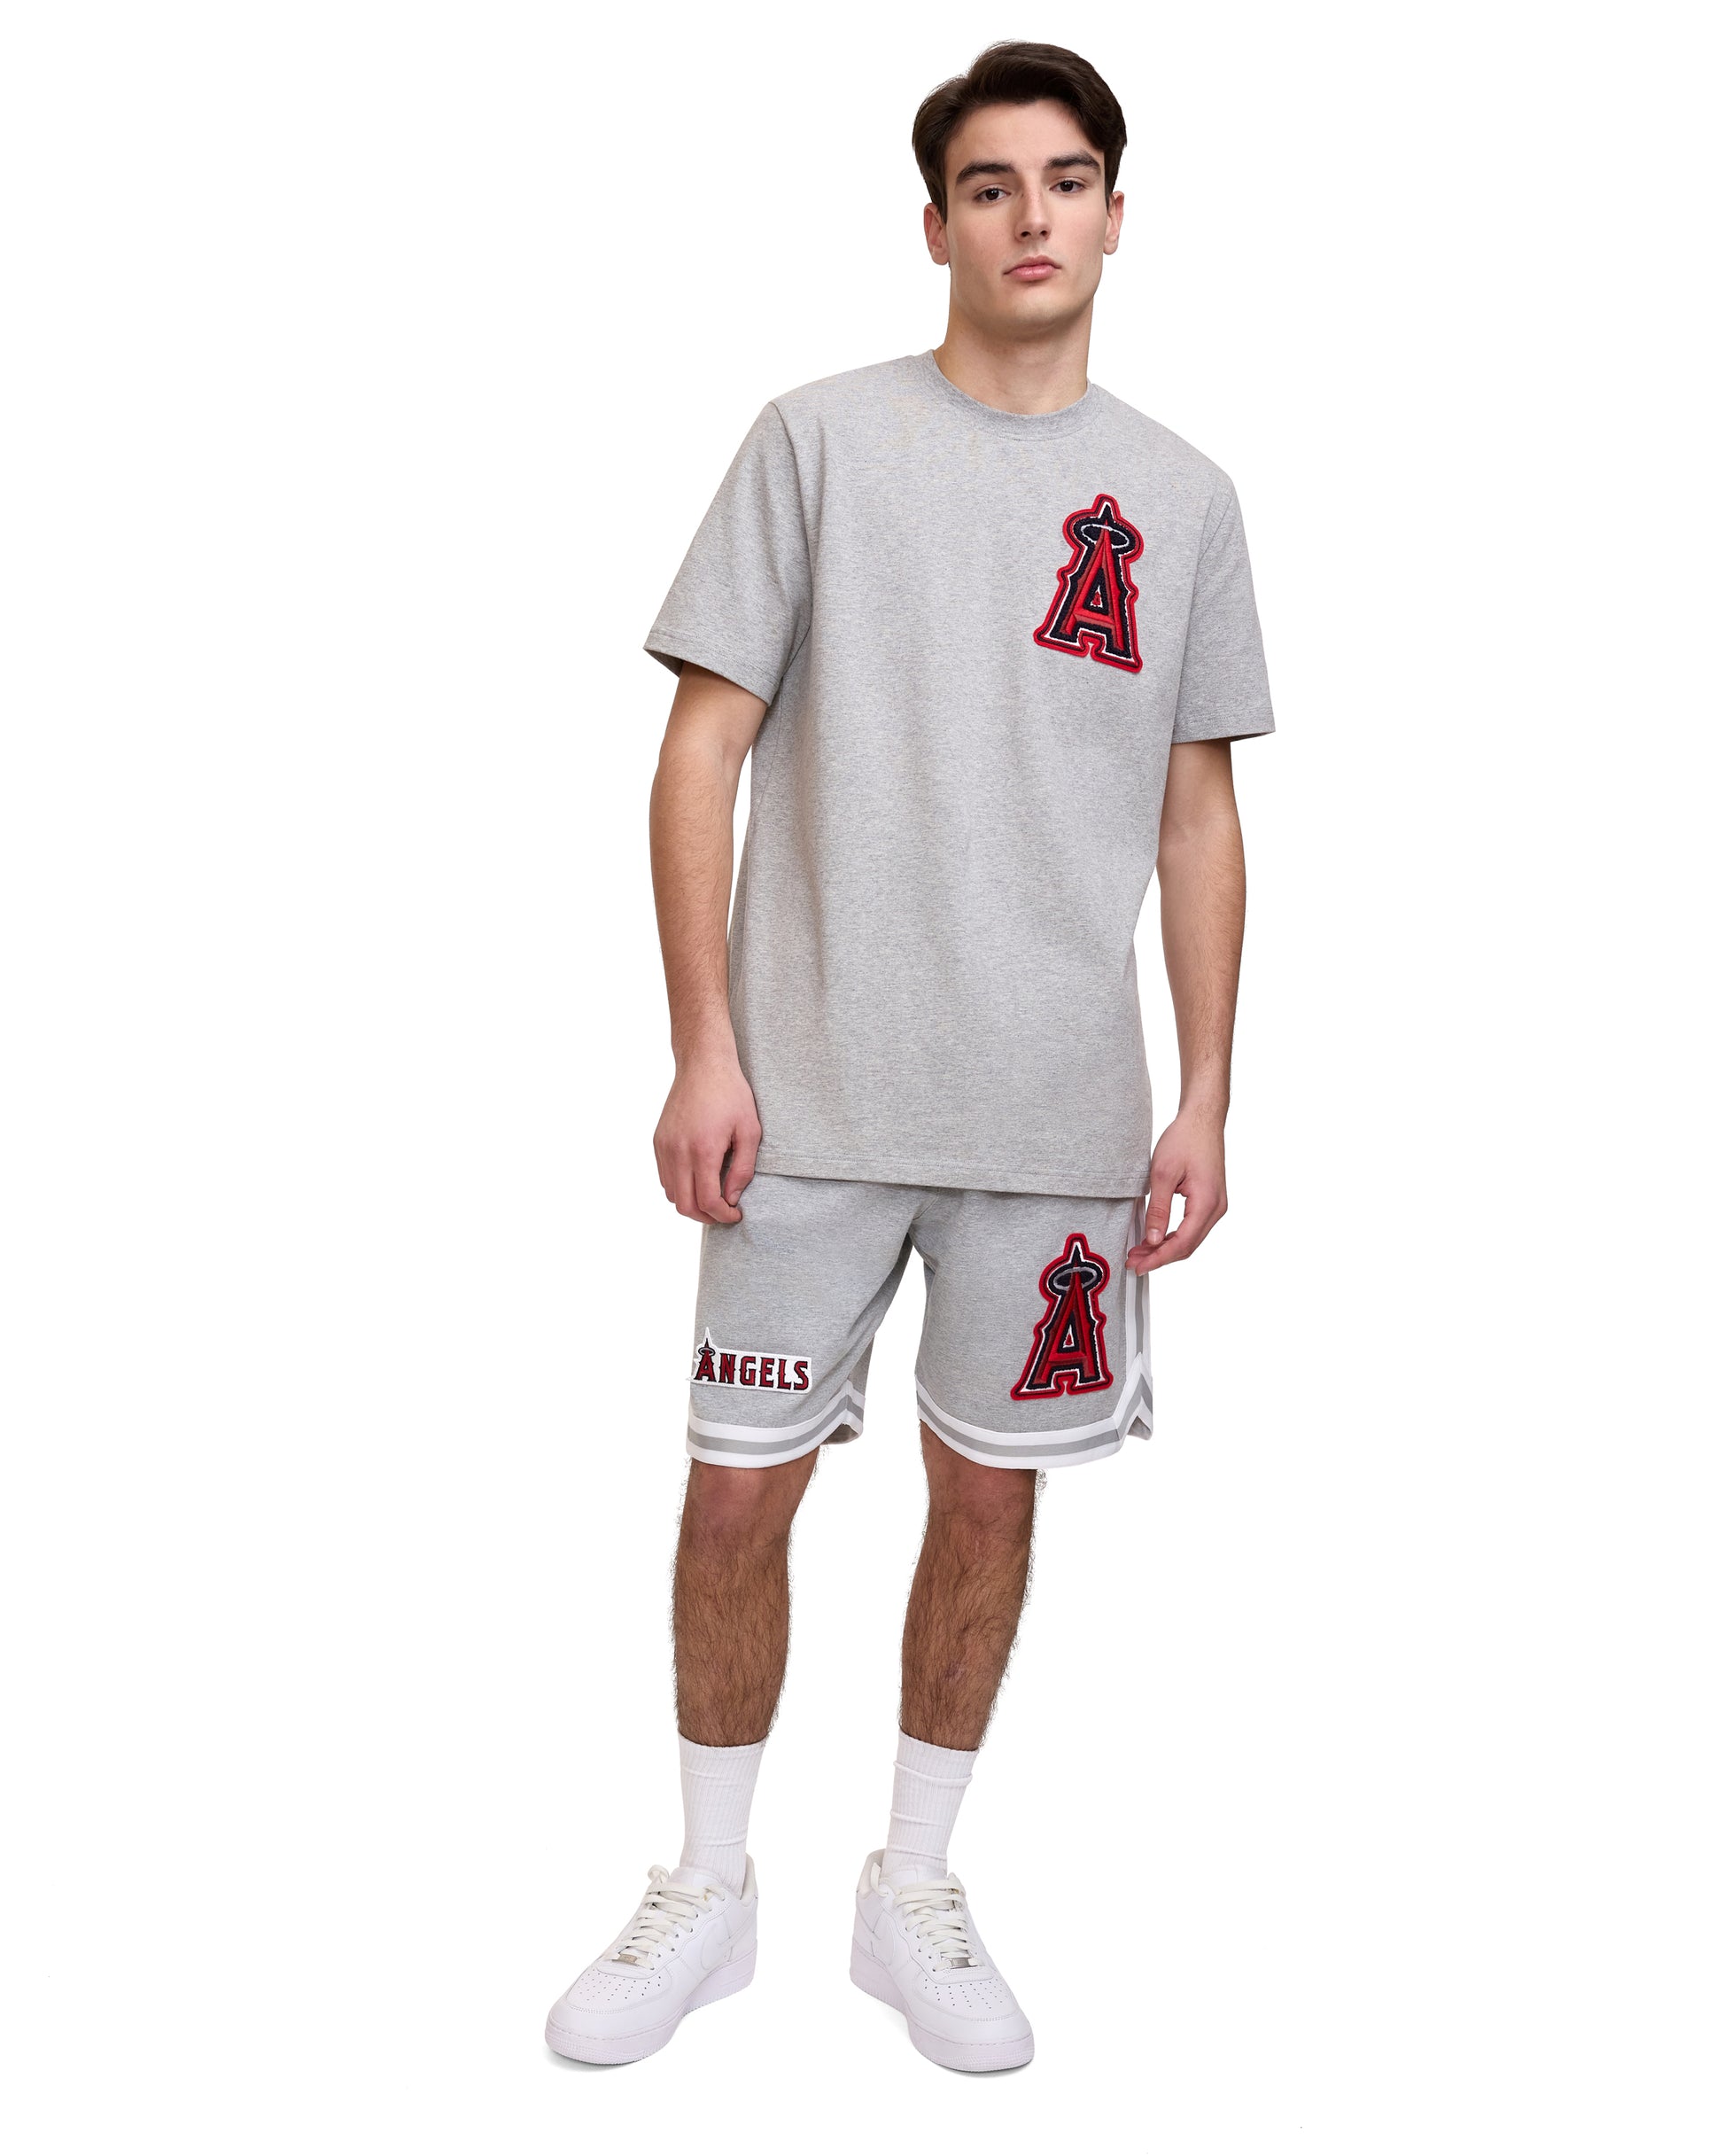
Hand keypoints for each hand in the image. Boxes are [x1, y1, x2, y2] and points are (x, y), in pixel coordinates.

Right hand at [653, 1049, 761, 1224]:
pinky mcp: (658, 1141)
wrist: (703, 1065)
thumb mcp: (750, 1131)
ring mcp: (664, 1147)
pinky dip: (679, 1187)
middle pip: (685, 1205)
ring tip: (712, 1197)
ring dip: (691, 1203)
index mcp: (703, 1150)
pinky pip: (664, 1177)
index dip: (722, 1215)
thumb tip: (732, 1198)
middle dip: (706, 1217)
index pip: (707, 1201)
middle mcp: (678, 1151)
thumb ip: (743, 1169)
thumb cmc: (731, 1095)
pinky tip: (697, 1179)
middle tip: (723, 1212)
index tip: (735, 1214)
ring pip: (671, 1194)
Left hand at [1126, 1111, 1227, 1273]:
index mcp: (1207, 1203)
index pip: (1182, 1243)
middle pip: (1188, 1246)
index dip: (1158, 1259)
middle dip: (1160, 1257)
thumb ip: (1158, 1209)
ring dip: (1166, 1248)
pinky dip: (1173, 1236)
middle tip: (1133, 1262)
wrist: (1202, 1119)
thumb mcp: (1162, 1174)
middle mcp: (1216, 1208)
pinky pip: (1192, 1227)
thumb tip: (1152, 1240)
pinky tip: (1155, 1238)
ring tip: (1140, 1252)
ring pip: (1190, 1239)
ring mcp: (1216, 1205)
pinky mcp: (1210, 1201)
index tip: (1138, 1266)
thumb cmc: (1184, 1139)